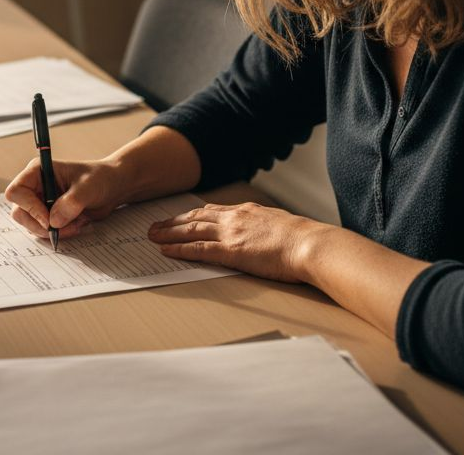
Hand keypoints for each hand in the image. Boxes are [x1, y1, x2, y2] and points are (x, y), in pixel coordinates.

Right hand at [4, 157, 125, 239]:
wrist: (111, 188)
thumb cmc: (100, 178)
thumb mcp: (88, 187)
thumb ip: (71, 202)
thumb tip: (54, 221)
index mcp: (38, 172)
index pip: (16, 191)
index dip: (29, 207)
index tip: (48, 219)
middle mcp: (35, 187)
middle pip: (19, 212)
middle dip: (39, 225)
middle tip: (61, 229)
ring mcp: (40, 202)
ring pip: (30, 224)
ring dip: (50, 231)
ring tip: (74, 225)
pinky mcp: (48, 215)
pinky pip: (43, 230)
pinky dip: (58, 233)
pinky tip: (75, 225)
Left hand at [147, 200, 323, 282]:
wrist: (311, 244)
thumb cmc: (304, 240)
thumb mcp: (282, 225)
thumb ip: (266, 227)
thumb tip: (264, 234)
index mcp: (247, 211)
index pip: (213, 211)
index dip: (193, 215)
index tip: (180, 217)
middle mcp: (235, 218)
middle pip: (196, 218)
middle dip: (174, 222)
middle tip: (156, 226)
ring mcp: (231, 233)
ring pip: (191, 230)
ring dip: (169, 233)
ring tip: (153, 236)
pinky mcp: (231, 251)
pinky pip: (198, 249)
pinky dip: (179, 249)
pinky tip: (166, 250)